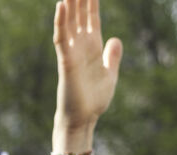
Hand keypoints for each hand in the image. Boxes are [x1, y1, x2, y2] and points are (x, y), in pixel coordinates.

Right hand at [53, 0, 122, 134]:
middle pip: (80, 15)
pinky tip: (61, 6)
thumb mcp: (110, 75)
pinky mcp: (66, 62)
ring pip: (69, 21)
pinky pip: (62, 38)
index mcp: (92, 47)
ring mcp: (72, 53)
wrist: (83, 120)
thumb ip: (112, 57)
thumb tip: (116, 39)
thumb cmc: (94, 101)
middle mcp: (80, 46)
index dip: (92, 2)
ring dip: (69, 4)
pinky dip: (61, 22)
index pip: (91, 18)